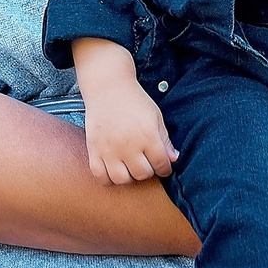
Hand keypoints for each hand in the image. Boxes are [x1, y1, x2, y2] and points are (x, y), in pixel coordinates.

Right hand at [73, 39, 177, 185]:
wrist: (108, 88)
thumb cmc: (134, 101)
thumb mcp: (155, 117)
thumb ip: (164, 139)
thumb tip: (173, 159)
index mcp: (147, 135)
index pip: (161, 164)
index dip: (165, 169)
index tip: (163, 167)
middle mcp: (128, 145)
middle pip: (142, 174)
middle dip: (148, 172)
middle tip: (146, 164)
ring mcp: (109, 149)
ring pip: (122, 179)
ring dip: (129, 177)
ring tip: (130, 168)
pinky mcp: (94, 150)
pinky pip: (100, 176)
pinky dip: (107, 179)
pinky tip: (113, 171)